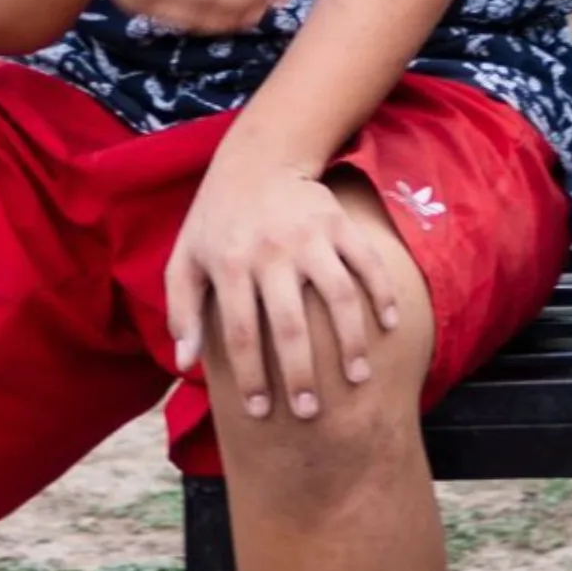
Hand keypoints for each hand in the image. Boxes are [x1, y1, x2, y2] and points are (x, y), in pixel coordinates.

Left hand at [166, 153, 406, 409]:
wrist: (257, 158)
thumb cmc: (216, 219)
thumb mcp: (185, 258)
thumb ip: (182, 309)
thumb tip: (185, 363)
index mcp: (230, 264)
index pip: (241, 334)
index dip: (251, 378)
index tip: (261, 412)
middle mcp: (271, 251)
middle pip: (291, 324)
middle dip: (300, 374)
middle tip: (308, 412)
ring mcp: (310, 236)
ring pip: (337, 296)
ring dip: (350, 342)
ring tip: (356, 378)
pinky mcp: (339, 222)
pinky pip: (367, 261)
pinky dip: (382, 292)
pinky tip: (389, 324)